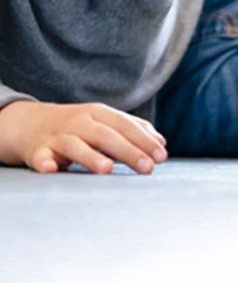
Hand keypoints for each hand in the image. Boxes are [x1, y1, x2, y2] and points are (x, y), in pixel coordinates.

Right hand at [0, 100, 167, 174]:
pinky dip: (45, 162)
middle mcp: (80, 121)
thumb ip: (132, 130)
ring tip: (106, 169)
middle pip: (106, 135)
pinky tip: (52, 169)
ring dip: (90, 156)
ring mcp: (58, 135)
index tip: (161, 156)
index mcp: (99, 113)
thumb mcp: (104, 122)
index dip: (144, 140)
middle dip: (128, 151)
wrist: (30, 123)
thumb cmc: (77, 126)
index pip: (126, 125)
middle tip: (147, 168)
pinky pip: (40, 157)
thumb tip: (161, 143)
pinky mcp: (37, 150)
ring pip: (75, 145)